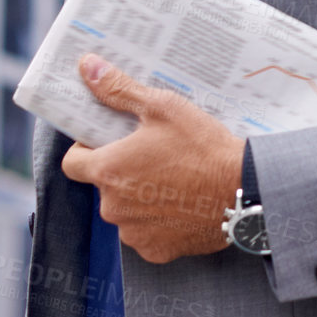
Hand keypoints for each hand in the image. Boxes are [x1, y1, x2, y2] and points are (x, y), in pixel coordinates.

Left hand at [61, 53, 246, 263]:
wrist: (243, 190)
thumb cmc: (203, 148)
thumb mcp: (164, 109)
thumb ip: (121, 91)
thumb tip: (88, 66)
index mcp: (108, 170)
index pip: (73, 163)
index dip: (88, 150)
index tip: (111, 143)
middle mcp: (112, 206)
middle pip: (106, 186)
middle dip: (125, 173)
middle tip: (158, 157)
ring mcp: (133, 232)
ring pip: (127, 211)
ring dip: (142, 199)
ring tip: (176, 182)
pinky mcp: (156, 250)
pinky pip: (149, 233)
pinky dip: (161, 222)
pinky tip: (185, 206)